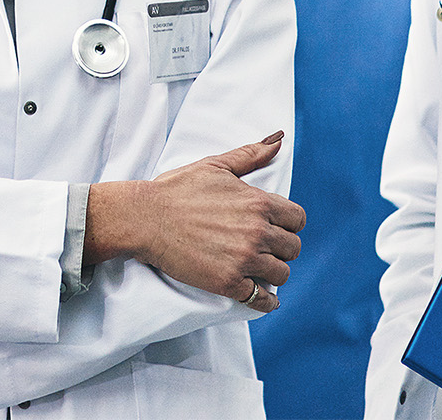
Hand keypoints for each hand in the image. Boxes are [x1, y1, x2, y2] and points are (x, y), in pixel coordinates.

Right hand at [85, 132, 303, 312]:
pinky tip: (263, 297)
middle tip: (266, 249)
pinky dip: (265, 300)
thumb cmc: (175, 190)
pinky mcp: (227, 282)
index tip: (278, 228)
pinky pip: (261, 298)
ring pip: (281, 273)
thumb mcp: (215, 165)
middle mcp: (256, 231)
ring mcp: (243, 258)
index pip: (297, 219)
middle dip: (281, 248)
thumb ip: (250, 155)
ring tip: (260, 269)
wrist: (144, 218)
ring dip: (273, 272)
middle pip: (292, 248)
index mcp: (257, 202)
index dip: (289, 224)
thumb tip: (278, 140)